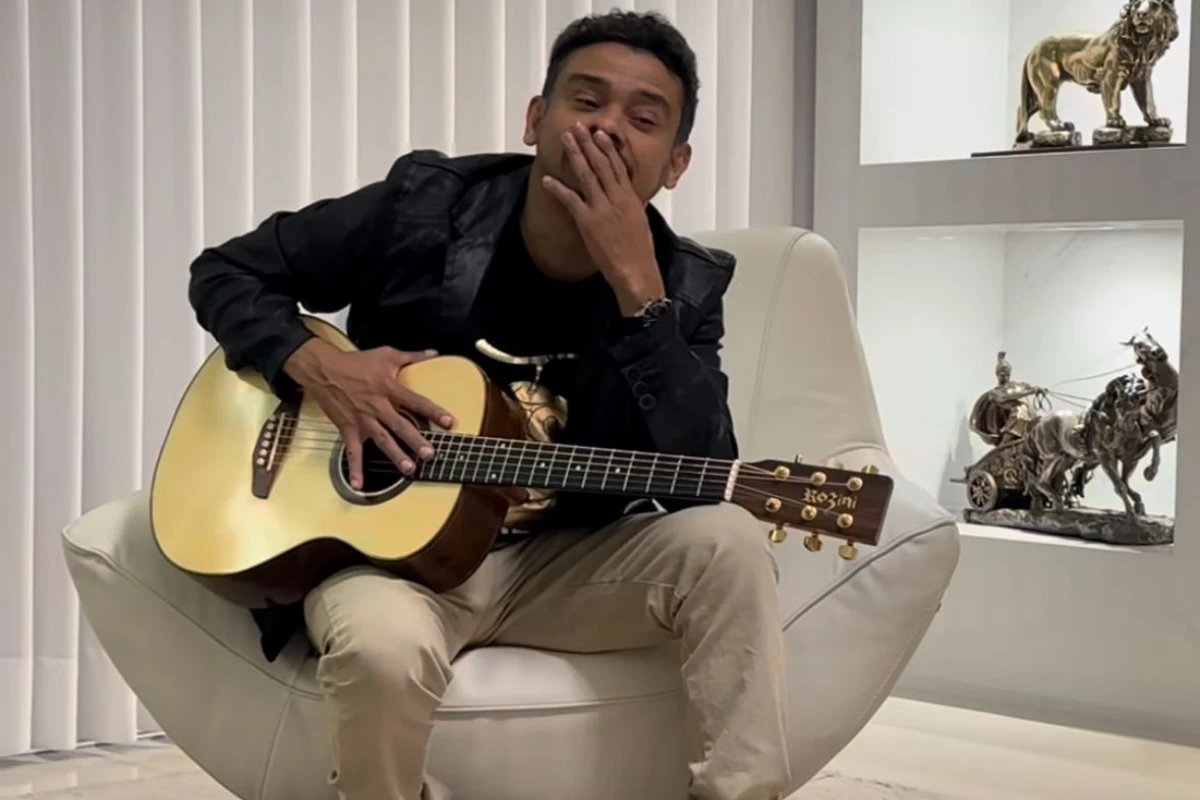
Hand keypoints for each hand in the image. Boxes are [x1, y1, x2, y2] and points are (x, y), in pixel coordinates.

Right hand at [283, 339, 453, 489]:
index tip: (449, 422)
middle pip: (400, 425)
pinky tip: (360, 485)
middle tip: (430, 454)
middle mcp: (377, 406)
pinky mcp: (348, 429)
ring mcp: (362, 420)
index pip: (416, 401)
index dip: (433, 412)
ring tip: (409, 470)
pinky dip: (355, 469)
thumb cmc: (356, 362)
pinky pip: (352, 452)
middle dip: (415, 440)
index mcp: (389, 388)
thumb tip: (434, 352)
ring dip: (396, 455)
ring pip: (382, 440)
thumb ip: (412, 356)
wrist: (323, 370)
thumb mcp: (386, 354)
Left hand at [542, 123, 664, 313]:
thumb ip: (630, 206)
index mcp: (630, 197)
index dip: (607, 148)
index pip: (617, 166)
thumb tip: (626, 199)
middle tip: (579, 127)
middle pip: (601, 164)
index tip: (600, 134)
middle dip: (588, 143)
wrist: (635, 269)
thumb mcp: (639, 222)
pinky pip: (570, 200)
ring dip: (575, 155)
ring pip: (586, 175)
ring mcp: (601, 208)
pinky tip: (547, 179)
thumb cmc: (640, 251)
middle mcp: (616, 198)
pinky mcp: (588, 221)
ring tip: (566, 139)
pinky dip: (558, 188)